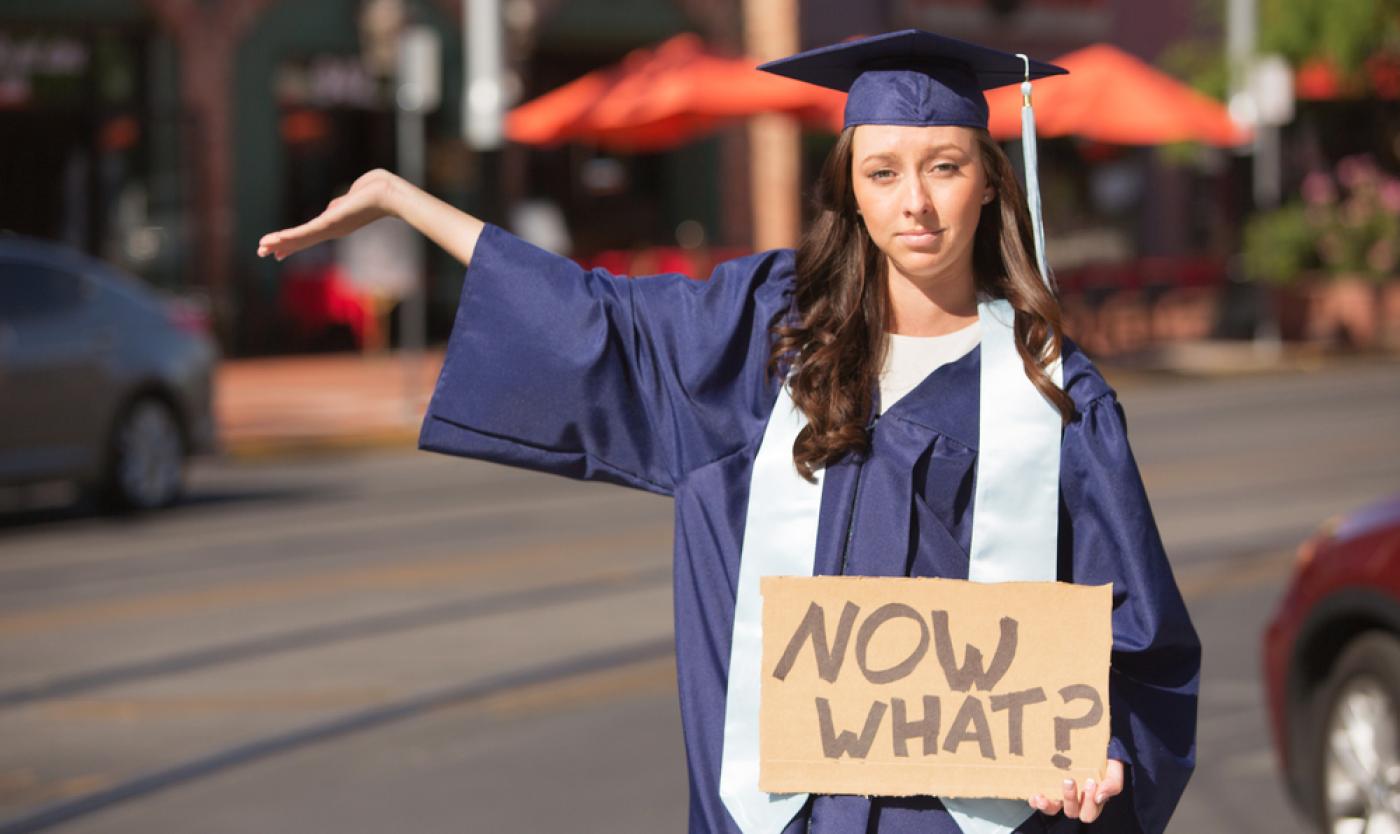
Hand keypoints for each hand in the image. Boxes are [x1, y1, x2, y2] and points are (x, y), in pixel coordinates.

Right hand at [257, 168, 401, 260]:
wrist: (391, 194)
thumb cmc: (379, 189)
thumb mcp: (354, 195)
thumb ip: (340, 203)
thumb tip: (334, 207)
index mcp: (337, 222)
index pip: (311, 234)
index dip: (294, 241)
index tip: (280, 250)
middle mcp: (333, 229)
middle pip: (303, 240)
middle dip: (282, 245)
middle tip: (262, 252)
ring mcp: (331, 228)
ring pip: (301, 238)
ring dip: (280, 242)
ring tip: (262, 248)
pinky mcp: (330, 223)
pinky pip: (305, 231)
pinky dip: (289, 237)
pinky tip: (275, 241)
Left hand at [1027, 759, 1123, 823]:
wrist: (1090, 735)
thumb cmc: (1104, 754)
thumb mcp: (1114, 766)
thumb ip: (1113, 782)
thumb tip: (1099, 797)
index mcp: (1092, 799)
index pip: (1090, 811)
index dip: (1089, 802)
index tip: (1091, 781)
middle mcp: (1075, 800)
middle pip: (1072, 812)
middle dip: (1070, 799)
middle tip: (1069, 780)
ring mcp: (1059, 794)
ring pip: (1052, 810)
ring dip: (1048, 805)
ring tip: (1044, 797)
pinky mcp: (1046, 786)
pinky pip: (1039, 800)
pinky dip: (1036, 800)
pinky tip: (1035, 795)